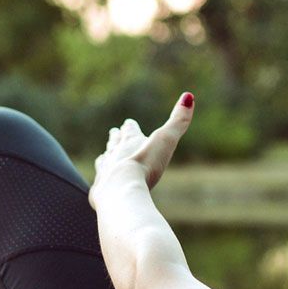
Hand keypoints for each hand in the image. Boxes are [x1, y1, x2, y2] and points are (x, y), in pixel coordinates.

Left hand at [89, 92, 193, 209]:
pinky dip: (100, 183)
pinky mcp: (99, 192)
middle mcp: (114, 155)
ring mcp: (104, 173)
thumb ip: (178, 122)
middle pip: (114, 143)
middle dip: (116, 138)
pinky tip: (100, 185)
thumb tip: (188, 96)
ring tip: (104, 156)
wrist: (121, 191)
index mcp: (129, 142)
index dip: (130, 126)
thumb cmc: (145, 166)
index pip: (129, 130)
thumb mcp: (166, 141)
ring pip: (104, 161)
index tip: (128, 123)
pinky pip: (99, 185)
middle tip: (114, 133)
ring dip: (106, 158)